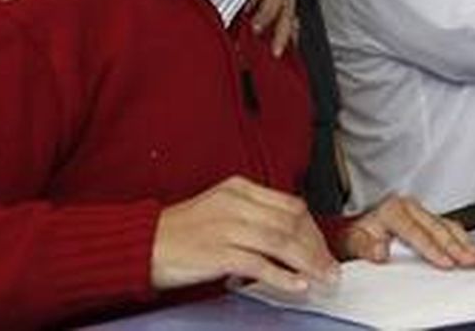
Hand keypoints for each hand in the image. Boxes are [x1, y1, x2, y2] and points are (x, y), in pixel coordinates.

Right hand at [151, 176, 337, 294]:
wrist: (143, 243)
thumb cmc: (181, 231)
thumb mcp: (220, 209)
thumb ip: (253, 215)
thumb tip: (289, 236)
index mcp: (237, 189)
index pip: (290, 205)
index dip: (314, 229)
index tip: (324, 249)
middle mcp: (234, 204)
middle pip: (291, 224)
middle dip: (317, 249)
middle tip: (331, 269)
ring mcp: (225, 227)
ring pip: (280, 242)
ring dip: (308, 263)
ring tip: (322, 279)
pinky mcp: (217, 252)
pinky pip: (259, 264)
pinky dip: (282, 276)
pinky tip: (296, 285)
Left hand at [340, 194, 474, 269]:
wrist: (360, 232)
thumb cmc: (360, 237)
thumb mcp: (354, 241)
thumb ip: (365, 247)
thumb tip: (379, 252)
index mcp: (392, 210)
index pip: (416, 231)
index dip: (432, 248)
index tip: (445, 262)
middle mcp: (410, 208)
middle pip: (438, 228)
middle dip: (457, 247)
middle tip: (471, 262)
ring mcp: (422, 213)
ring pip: (449, 227)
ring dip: (467, 244)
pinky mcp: (432, 221)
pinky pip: (453, 230)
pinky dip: (467, 242)